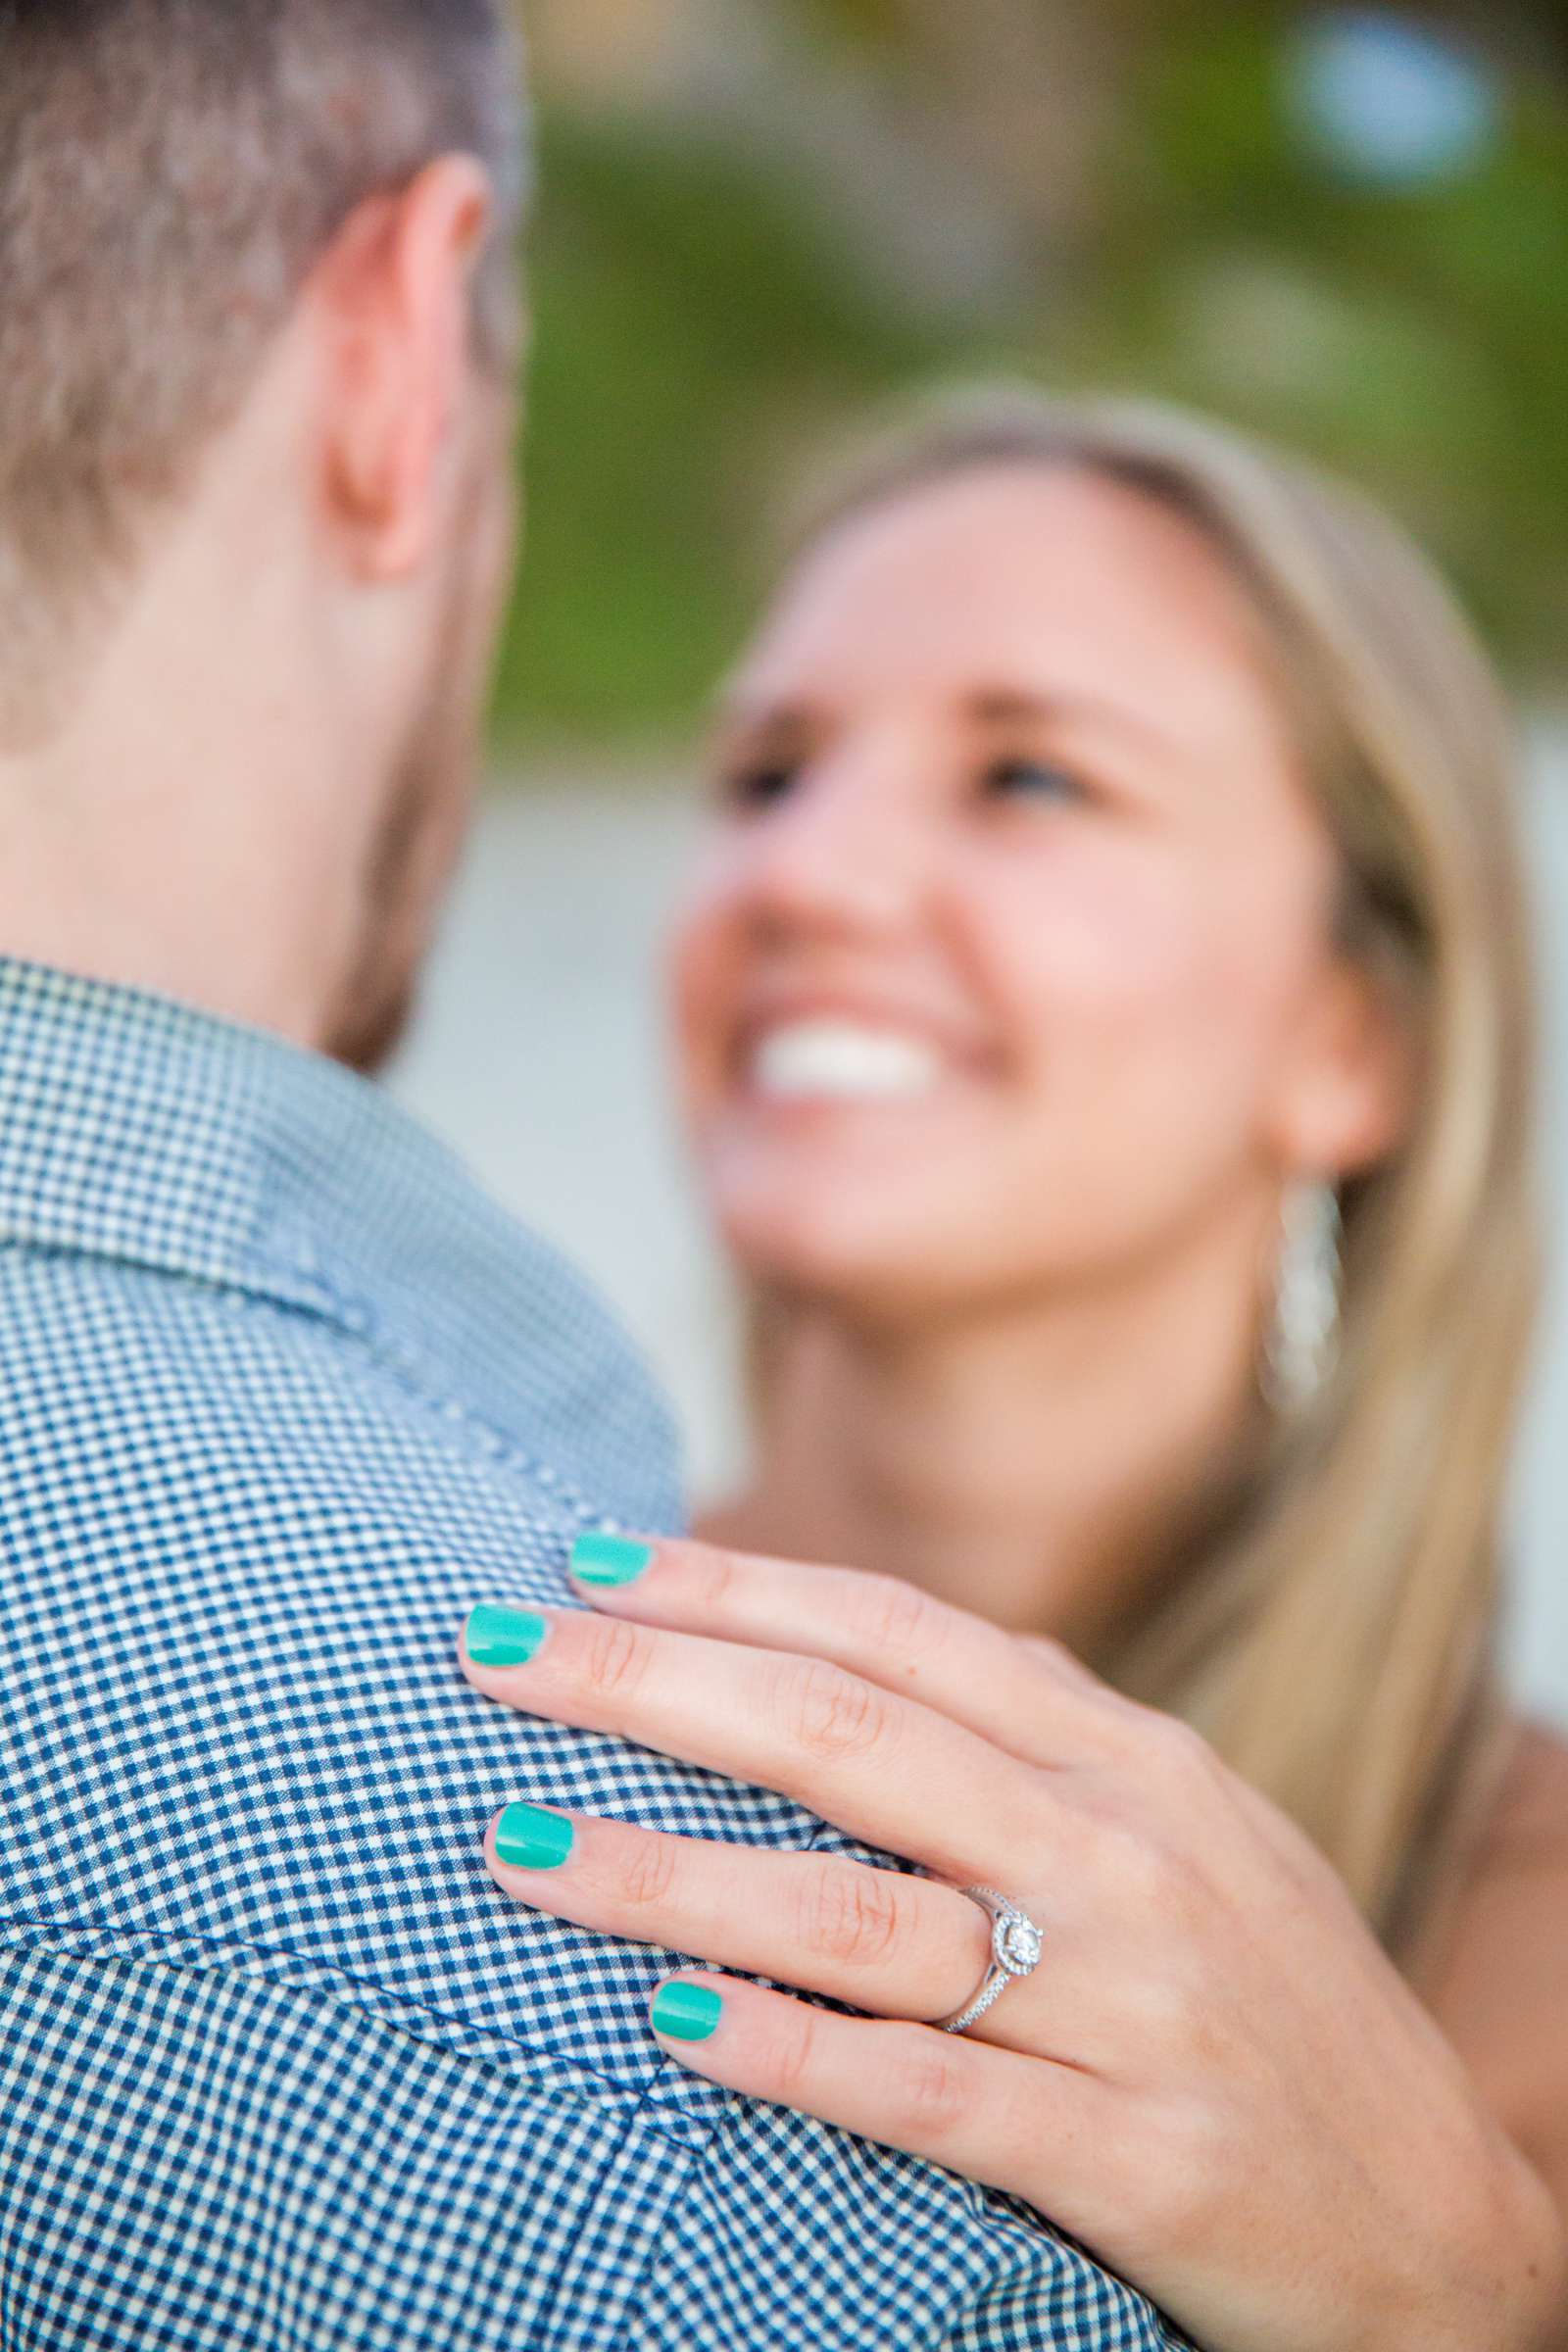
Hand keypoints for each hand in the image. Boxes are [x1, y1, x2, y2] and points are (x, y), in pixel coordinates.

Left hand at [460, 1537, 1565, 2351]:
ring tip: (522, 1841)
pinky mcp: (1139, 2159)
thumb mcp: (1184, 1831)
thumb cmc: (1272, 2002)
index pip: (899, 1637)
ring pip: (863, 1913)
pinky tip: (673, 2027)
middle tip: (499, 1658)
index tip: (585, 1561)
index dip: (736, 1590)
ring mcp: (1133, 2004)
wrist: (1445, 2229)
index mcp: (1129, 1759)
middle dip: (658, 1687)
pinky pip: (936, 2093)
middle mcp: (1126, 1854)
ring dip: (675, 1874)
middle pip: (851, 1741)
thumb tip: (877, 1645)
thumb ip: (1040, 1736)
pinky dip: (798, 2055)